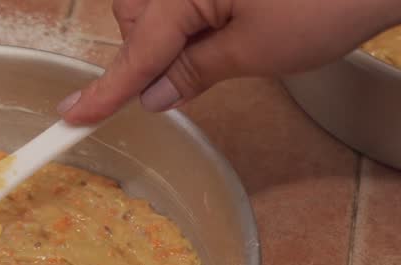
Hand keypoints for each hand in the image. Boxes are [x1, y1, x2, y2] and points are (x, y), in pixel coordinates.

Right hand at [59, 0, 400, 123]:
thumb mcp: (258, 51)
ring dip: (174, 31)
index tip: (70, 117)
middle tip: (203, 65)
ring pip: (155, 4)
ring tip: (233, 37)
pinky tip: (233, 19)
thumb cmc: (331, 1)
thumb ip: (193, 71)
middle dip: (152, 48)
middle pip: (135, 16)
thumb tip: (152, 96)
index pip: (137, 46)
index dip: (106, 89)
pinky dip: (192, 14)